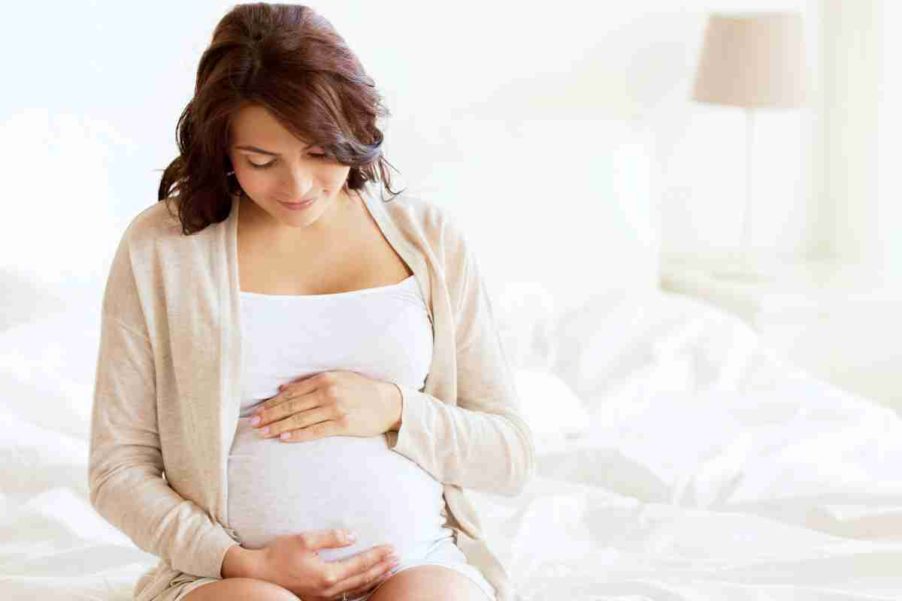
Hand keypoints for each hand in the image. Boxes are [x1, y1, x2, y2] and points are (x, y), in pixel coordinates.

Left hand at [251, 371, 401, 442]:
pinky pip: (315, 431)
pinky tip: (284, 437)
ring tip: (263, 432)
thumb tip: (282, 389)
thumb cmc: (361, 391)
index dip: (272, 403)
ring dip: (278, 426)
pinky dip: (298, 434)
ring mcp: (335, 408)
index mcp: (325, 378)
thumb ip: (311, 383)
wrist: (389, 403)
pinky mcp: (343, 424)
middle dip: (270, 415)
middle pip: (292, 405)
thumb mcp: (338, 378)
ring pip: (300, 418)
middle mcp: (328, 392)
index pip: (292, 392)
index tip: (258, 411)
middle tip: (253, 423)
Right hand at [256, 529, 398, 599]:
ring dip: (374, 580)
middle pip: (363, 579)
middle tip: (397, 559)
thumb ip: (331, 538)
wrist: (256, 574)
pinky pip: (345, 597)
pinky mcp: (317, 600)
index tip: (392, 548)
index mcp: (327, 575)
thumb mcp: (304, 539)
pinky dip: (360, 590)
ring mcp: (323, 598)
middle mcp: (328, 590)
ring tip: (388, 571)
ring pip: (356, 591)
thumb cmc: (278, 554)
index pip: (360, 564)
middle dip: (382, 568)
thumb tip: (353, 536)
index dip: (378, 556)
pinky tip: (366, 585)